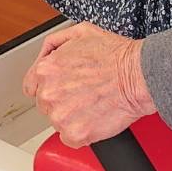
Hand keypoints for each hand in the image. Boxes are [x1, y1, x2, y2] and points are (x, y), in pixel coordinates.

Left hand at [23, 23, 154, 147]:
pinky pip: (71, 138)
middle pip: (46, 104)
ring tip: (93, 103)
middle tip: (84, 92)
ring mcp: (60, 116)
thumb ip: (55, 43)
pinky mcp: (75, 134)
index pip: (32, 86)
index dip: (50, 85)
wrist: (139, 75)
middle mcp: (49, 94)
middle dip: (63, 99)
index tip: (62, 86)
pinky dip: (82, 131)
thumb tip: (44, 56)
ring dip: (73, 116)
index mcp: (46, 70)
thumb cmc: (116, 55)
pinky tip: (95, 116)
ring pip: (58, 121)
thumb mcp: (82, 32)